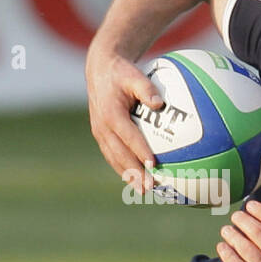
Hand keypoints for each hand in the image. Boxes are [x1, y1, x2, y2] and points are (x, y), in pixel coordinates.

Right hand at [85, 46, 162, 193]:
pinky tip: (137, 181)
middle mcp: (102, 125)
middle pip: (119, 154)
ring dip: (128, 176)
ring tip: (143, 191)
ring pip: (114, 158)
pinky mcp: (102, 135)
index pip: (127, 135)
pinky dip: (124, 169)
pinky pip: (112, 155)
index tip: (154, 164)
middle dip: (133, 172)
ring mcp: (100, 132)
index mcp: (110, 113)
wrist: (100, 70)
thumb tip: (160, 102)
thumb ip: (147, 89)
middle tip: (149, 187)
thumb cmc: (122, 73)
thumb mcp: (134, 75)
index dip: (140, 150)